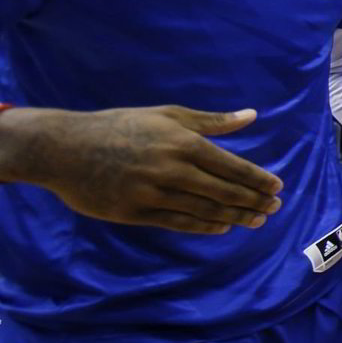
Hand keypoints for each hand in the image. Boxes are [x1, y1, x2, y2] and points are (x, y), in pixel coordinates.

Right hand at [0, 105, 281, 234]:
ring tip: (256, 220)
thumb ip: (211, 121)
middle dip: (252, 200)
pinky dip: (204, 226)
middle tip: (274, 207)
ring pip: (204, 210)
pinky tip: (222, 227)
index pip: (231, 166)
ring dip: (234, 216)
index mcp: (183, 142)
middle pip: (223, 191)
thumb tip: (251, 115)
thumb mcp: (167, 115)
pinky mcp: (135, 212)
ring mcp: (153, 193)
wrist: (65, 148)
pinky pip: (178, 223)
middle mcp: (172, 169)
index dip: (257, 179)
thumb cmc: (120, 125)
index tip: (276, 187)